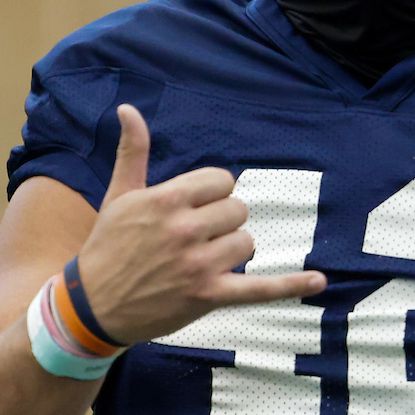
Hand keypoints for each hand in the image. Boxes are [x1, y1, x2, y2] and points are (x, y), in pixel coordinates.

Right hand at [72, 105, 324, 343]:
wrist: (94, 304)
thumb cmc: (108, 246)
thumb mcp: (119, 195)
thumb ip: (133, 152)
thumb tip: (129, 109)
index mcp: (166, 199)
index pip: (222, 181)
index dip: (213, 193)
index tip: (195, 207)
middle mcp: (184, 229)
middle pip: (238, 210)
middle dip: (223, 221)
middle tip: (196, 237)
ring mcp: (199, 264)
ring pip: (246, 242)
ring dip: (232, 249)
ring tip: (203, 259)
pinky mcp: (209, 295)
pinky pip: (260, 288)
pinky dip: (291, 286)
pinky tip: (319, 281)